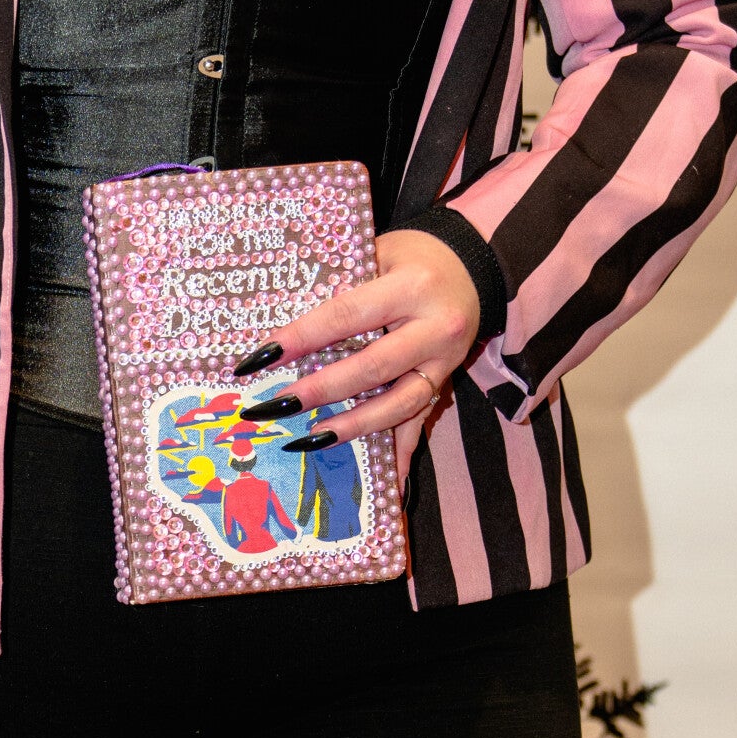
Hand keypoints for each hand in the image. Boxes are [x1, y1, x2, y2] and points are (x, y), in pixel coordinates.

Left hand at [264, 230, 482, 489]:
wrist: (476, 265)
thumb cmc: (417, 255)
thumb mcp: (380, 252)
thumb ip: (344, 286)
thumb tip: (290, 331)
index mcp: (411, 288)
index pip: (345, 316)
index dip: (301, 338)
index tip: (260, 357)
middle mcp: (434, 328)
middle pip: (372, 368)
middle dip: (320, 390)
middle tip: (277, 405)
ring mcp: (445, 361)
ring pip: (399, 404)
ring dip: (353, 427)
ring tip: (310, 439)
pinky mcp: (447, 381)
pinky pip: (422, 422)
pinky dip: (401, 453)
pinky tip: (386, 484)